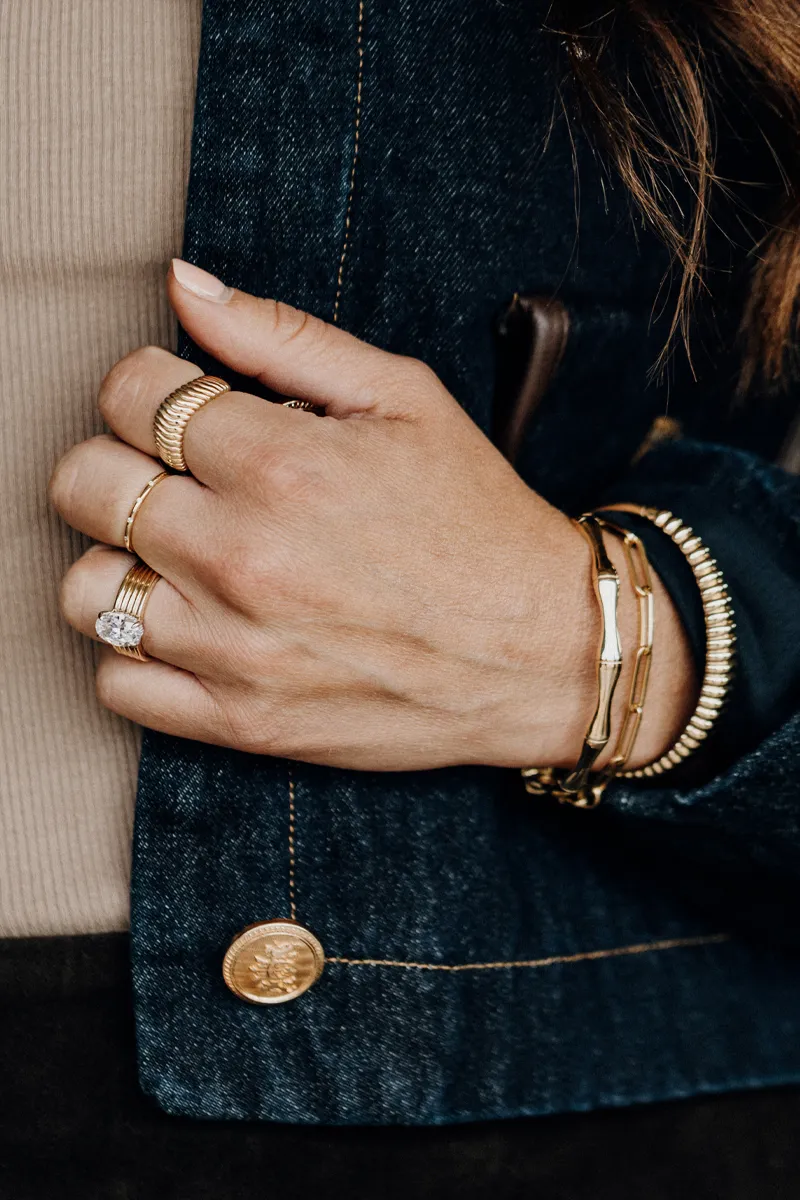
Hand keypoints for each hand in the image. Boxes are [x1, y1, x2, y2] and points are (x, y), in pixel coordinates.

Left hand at [50, 261, 693, 771]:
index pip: (128, 394)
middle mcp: (243, 556)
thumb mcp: (403, 398)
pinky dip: (131, 652)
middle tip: (169, 473)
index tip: (180, 406)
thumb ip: (282, 333)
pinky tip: (184, 623)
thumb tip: (182, 283)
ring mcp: (234, 647)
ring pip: (83, 587)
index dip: (145, 386)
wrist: (542, 652)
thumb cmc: (477, 520)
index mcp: (281, 463)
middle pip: (84, 484)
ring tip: (174, 553)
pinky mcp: (239, 721)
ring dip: (116, 558)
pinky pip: (117, 685)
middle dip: (118, 461)